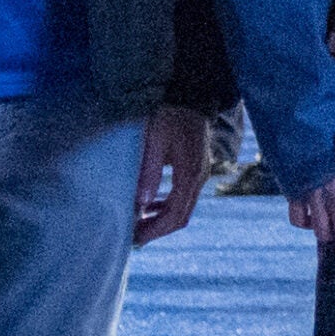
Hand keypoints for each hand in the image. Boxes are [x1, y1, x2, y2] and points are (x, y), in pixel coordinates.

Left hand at [133, 107, 217, 244]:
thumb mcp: (154, 142)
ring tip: (138, 224)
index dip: (155, 230)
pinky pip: (184, 197)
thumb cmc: (169, 116)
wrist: (189, 96)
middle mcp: (199, 178)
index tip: (135, 239)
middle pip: (181, 217)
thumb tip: (140, 205)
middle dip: (157, 230)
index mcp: (190, 174)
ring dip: (162, 220)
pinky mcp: (196, 169)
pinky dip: (168, 206)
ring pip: (184, 209)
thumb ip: (149, 173)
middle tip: (133, 237)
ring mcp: (200, 174)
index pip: (175, 215)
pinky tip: (151, 205)